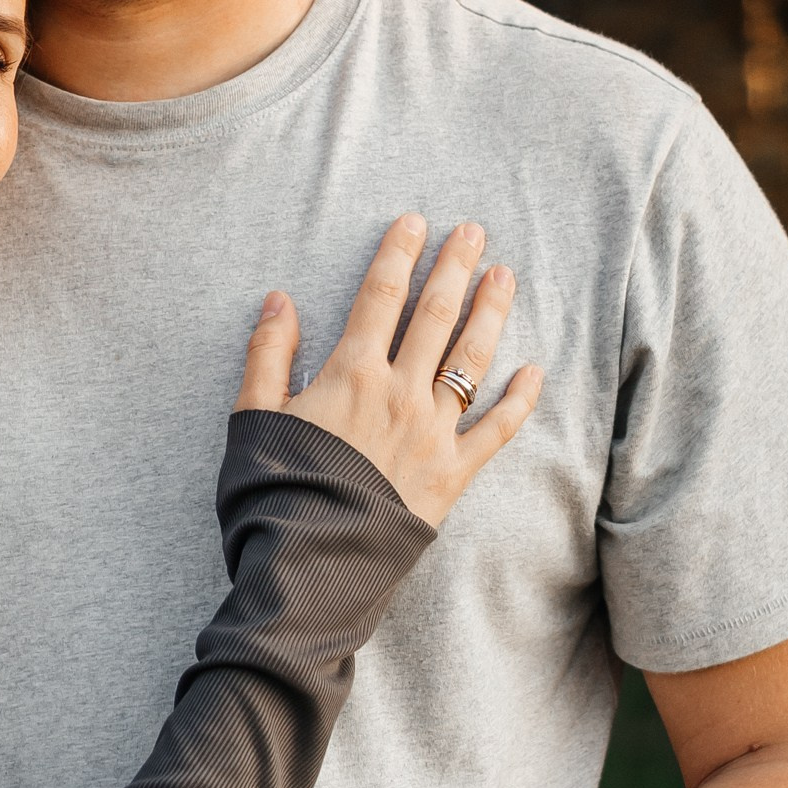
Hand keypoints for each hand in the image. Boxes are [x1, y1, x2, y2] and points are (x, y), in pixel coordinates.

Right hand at [235, 215, 540, 525]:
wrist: (309, 565)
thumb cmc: (272, 494)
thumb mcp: (252, 418)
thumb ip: (268, 354)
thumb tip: (279, 298)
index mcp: (350, 374)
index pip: (380, 296)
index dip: (398, 254)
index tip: (414, 223)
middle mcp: (400, 393)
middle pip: (434, 315)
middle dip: (455, 267)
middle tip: (474, 231)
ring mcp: (433, 432)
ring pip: (470, 358)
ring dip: (490, 312)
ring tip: (505, 276)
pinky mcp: (453, 473)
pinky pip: (496, 429)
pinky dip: (518, 399)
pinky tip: (534, 371)